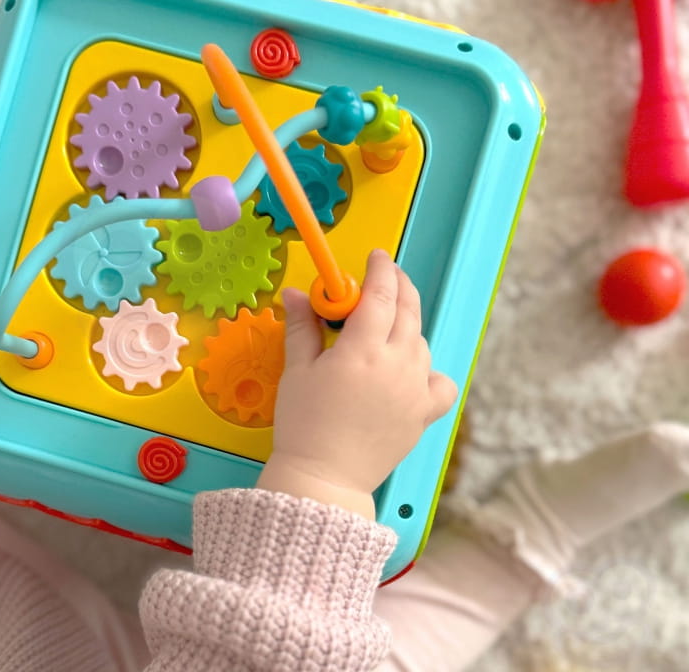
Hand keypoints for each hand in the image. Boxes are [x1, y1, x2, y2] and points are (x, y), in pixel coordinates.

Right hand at [257, 249, 457, 519]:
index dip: (381, 269)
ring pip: (421, 341)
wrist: (325, 478)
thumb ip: (303, 326)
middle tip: (387, 275)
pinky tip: (410, 371)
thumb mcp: (297, 370)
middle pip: (408, 310)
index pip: (381, 293)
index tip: (377, 257)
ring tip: (384, 329)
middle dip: (399, 285)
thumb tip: (295, 293)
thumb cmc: (305, 424)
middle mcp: (397, 363)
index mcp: (363, 349)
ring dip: (406, 325)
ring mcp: (415, 389)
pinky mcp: (425, 413)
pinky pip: (440, 380)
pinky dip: (428, 369)